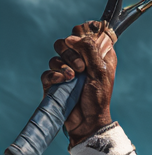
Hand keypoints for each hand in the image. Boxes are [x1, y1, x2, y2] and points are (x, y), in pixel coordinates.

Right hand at [41, 20, 117, 146]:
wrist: (87, 121)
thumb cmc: (98, 98)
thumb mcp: (100, 71)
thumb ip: (90, 51)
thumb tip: (74, 36)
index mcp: (97, 56)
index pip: (87, 33)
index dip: (83, 33)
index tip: (83, 38)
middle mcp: (81, 61)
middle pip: (67, 41)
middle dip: (71, 52)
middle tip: (81, 67)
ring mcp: (67, 71)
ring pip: (56, 55)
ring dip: (64, 64)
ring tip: (73, 77)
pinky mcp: (55, 82)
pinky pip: (48, 71)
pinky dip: (54, 75)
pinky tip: (63, 81)